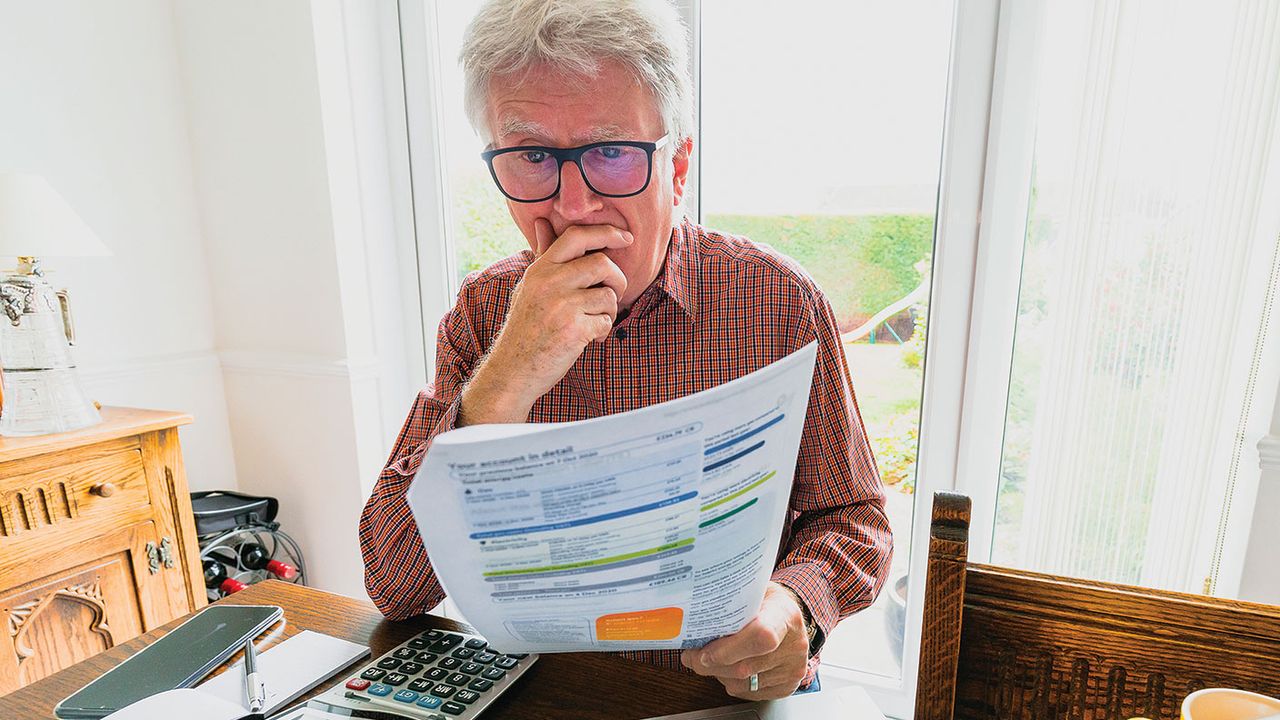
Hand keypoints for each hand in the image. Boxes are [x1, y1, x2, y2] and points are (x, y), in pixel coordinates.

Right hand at [460, 219, 630, 424]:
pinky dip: (603, 331)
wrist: (513, 369)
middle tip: (612, 294)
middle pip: (602, 263)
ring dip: (609, 311)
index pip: (577, 236)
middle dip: (617, 279)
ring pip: (608, 295)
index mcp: (540, 269)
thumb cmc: (525, 328)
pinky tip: (589, 338)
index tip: (625, 237)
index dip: (606, 232)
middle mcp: (549, 283)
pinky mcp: (573, 329)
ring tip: (594, 321)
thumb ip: (543, 255)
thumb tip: (542, 222)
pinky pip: (606, 321)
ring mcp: (561, 306)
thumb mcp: (528, 286)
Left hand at [680, 582, 810, 699]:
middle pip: (745, 667)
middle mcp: (794, 644)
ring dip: (718, 675)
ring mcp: (793, 668)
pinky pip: (750, 694)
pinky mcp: (788, 686)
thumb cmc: (766, 602)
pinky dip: (732, 683)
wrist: (790, 617)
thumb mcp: (752, 591)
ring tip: (709, 660)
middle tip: (691, 657)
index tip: (703, 651)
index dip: (727, 649)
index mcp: (785, 614)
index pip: (760, 636)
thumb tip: (692, 616)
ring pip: (743, 684)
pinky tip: (727, 669)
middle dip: (711, 664)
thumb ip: (728, 603)